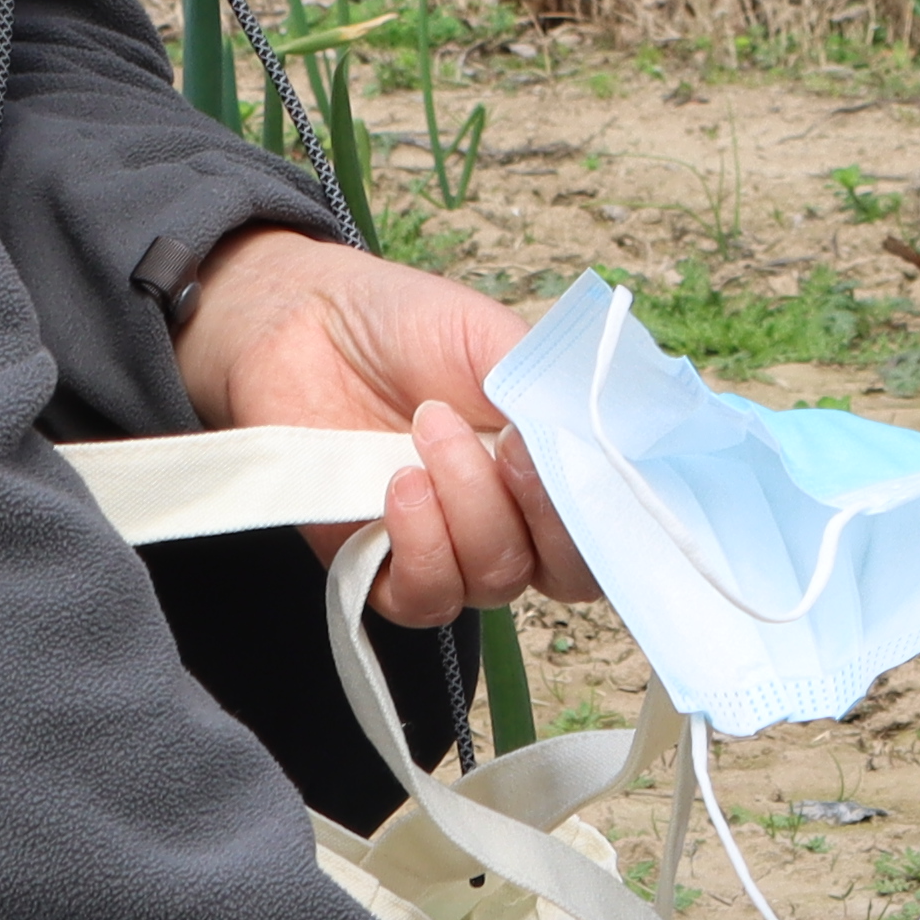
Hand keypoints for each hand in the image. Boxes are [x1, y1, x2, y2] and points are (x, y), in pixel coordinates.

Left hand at [171, 231, 596, 622]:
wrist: (304, 322)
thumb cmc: (405, 325)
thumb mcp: (500, 341)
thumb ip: (556, 395)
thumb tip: (606, 450)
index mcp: (555, 467)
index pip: (615, 527)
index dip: (615, 512)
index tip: (585, 458)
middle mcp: (514, 519)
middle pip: (569, 572)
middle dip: (547, 512)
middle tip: (508, 443)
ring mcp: (452, 549)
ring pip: (497, 578)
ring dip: (470, 506)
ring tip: (427, 430)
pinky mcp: (384, 570)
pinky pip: (426, 596)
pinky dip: (422, 544)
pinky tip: (400, 484)